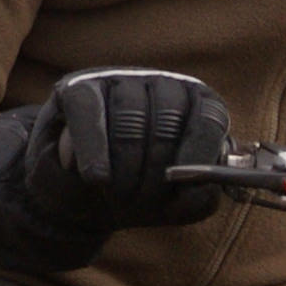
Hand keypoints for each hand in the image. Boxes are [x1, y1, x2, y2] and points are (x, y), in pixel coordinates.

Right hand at [0, 67, 233, 274]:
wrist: (76, 194)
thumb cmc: (135, 192)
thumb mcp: (172, 203)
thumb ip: (198, 198)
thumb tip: (204, 187)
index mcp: (194, 106)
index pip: (208, 117)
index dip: (198, 152)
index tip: (185, 182)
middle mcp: (160, 84)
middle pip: (168, 123)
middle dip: (154, 173)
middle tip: (138, 205)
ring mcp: (118, 80)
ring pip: (130, 121)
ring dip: (125, 170)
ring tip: (116, 198)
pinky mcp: (77, 88)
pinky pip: (90, 116)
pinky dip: (94, 152)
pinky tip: (96, 179)